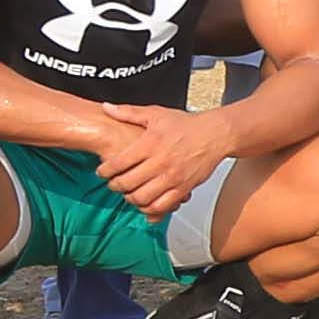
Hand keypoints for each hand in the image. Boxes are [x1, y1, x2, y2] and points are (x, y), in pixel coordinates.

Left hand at [86, 102, 222, 216]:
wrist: (216, 134)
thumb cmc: (186, 124)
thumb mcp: (156, 113)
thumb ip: (128, 112)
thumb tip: (106, 107)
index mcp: (150, 143)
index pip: (119, 163)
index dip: (105, 171)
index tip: (102, 172)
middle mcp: (160, 162)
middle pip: (127, 183)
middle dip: (115, 186)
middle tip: (113, 184)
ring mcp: (173, 177)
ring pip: (142, 198)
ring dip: (130, 199)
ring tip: (128, 193)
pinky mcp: (184, 188)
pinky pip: (162, 206)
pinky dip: (150, 210)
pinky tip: (146, 205)